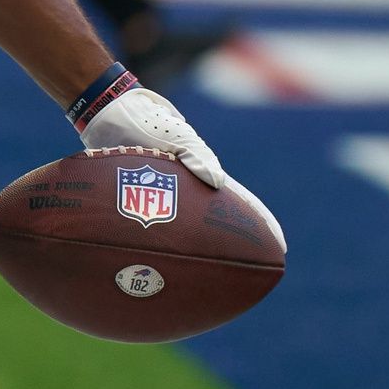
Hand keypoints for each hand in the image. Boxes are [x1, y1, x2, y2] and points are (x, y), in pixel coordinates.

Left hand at [82, 84, 286, 252]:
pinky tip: (160, 262)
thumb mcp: (175, 135)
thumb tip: (218, 184)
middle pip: (216, 220)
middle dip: (235, 245)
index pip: (238, 203)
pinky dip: (164, 243)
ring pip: (188, 227)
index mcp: (202, 172)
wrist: (108, 112)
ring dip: (199, 248)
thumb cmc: (146, 120)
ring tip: (209, 276)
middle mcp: (186, 186)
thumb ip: (196, 155)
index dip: (261, 223)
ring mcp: (164, 193)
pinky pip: (156, 226)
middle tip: (250, 271)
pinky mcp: (138, 197)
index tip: (280, 248)